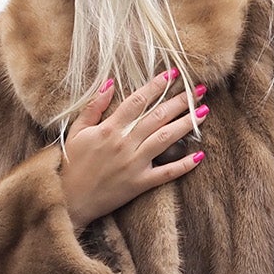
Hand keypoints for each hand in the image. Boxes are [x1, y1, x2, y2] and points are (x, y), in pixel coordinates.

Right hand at [58, 68, 207, 230]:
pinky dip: (184, 165)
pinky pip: (166, 173)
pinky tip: (199, 155)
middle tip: (199, 89)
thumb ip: (93, 107)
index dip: (157, 85)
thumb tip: (109, 83)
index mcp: (109, 128)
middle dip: (180, 101)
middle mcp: (124, 143)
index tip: (173, 73)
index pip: (138, 101)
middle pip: (158, 116)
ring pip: (166, 139)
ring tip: (204, 112)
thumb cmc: (71, 164)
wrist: (69, 199)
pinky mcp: (139, 184)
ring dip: (187, 124)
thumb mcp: (77, 131)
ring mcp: (134, 164)